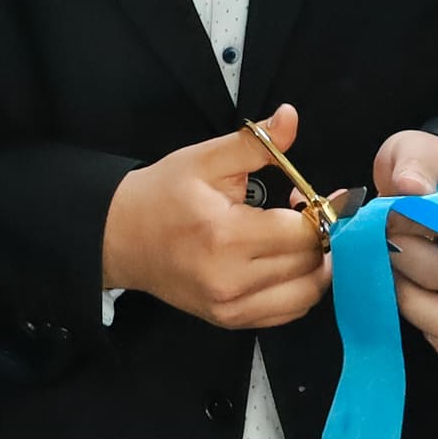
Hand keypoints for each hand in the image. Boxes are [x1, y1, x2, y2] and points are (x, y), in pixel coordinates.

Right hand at [98, 106, 332, 331]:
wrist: (120, 238)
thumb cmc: (162, 195)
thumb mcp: (205, 159)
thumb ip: (256, 142)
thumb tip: (291, 117)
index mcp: (227, 236)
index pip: (303, 234)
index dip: (317, 212)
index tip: (306, 195)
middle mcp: (231, 281)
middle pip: (310, 265)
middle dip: (317, 236)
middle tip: (299, 212)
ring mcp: (231, 308)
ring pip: (306, 295)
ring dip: (314, 266)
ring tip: (295, 240)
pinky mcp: (229, 321)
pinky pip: (287, 312)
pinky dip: (298, 289)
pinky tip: (284, 264)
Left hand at [376, 131, 437, 370]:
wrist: (420, 192)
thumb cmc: (423, 173)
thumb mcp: (416, 151)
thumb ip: (414, 163)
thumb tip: (411, 188)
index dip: (411, 225)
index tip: (388, 210)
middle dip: (397, 259)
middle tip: (378, 242)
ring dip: (409, 303)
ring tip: (386, 276)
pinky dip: (435, 342)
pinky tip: (405, 311)